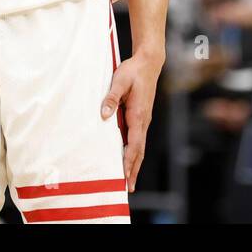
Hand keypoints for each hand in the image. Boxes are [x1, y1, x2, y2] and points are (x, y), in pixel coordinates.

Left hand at [101, 50, 162, 192]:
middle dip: (134, 170)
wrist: (148, 63)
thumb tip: (103, 115)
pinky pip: (138, 139)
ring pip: (139, 146)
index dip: (129, 161)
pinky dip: (134, 153)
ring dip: (134, 163)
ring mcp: (143, 120)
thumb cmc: (133, 71)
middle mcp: (143, 121)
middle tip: (128, 188)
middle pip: (139, 151)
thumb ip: (111, 97)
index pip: (135, 144)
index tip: (125, 176)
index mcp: (139, 114)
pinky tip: (128, 158)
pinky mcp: (141, 117)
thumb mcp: (120, 81)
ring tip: (128, 180)